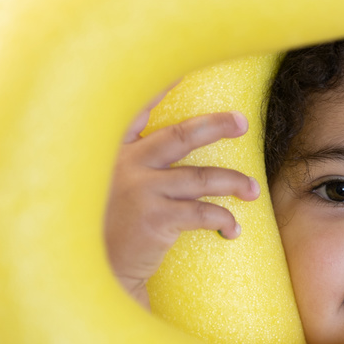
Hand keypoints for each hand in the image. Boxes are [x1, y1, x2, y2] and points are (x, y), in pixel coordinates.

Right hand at [104, 93, 259, 304]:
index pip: (136, 111)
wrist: (91, 272)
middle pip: (180, 135)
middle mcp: (126, 165)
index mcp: (114, 153)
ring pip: (201, 177)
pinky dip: (224, 218)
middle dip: (216, 126)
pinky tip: (233, 228)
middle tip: (241, 122)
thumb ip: (130, 166)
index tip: (182, 72)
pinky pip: (203, 212)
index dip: (159, 88)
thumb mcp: (106, 188)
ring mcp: (141, 190)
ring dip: (233, 182)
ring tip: (252, 189)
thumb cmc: (104, 231)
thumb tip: (168, 153)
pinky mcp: (157, 217)